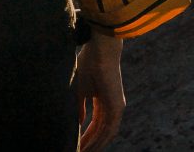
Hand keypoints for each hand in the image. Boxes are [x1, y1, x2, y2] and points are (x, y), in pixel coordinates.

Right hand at [72, 29, 124, 150]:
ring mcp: (116, 107)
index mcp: (103, 100)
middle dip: (90, 144)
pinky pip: (109, 130)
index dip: (86, 136)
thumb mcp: (80, 90)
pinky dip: (99, 140)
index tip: (76, 145)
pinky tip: (88, 147)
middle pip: (101, 131)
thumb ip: (80, 108)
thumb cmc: (88, 65)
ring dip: (94, 145)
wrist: (100, 52)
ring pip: (106, 134)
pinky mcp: (117, 107)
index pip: (95, 124)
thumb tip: (78, 123)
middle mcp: (112, 105)